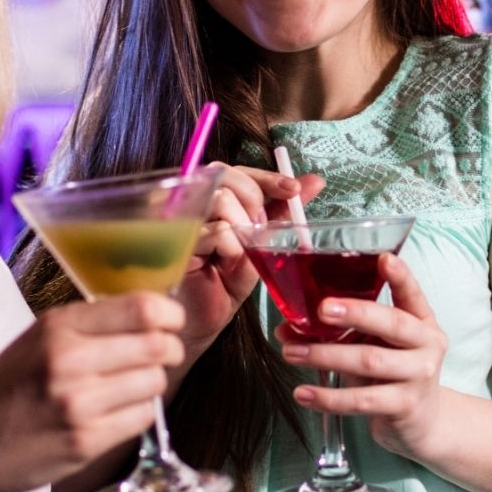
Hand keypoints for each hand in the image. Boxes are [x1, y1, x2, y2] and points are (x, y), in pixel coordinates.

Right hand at [0, 293, 184, 491]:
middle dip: (170, 349)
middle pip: (157, 345)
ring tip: (128, 388)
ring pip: (155, 384)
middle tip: (163, 355)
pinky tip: (114, 414)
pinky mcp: (85, 442)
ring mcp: (79, 403)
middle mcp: (70, 360)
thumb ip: (90, 326)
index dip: (170, 314)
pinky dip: (137, 415)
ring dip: (151, 385)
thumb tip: (154, 315)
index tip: (172, 321)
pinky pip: (141, 420)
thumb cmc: (4, 389)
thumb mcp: (37, 339)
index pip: (141, 308)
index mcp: (58, 326)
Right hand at [179, 162, 323, 360]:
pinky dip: (232, 248)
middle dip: (253, 201)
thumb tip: (315, 181)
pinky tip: (222, 265)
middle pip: (225, 175)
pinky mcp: (175, 241)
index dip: (267, 177)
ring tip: (235, 255)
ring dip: (242, 229)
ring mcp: (178, 219)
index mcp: (210, 198)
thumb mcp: (260, 242)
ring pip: (222, 200)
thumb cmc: (226, 282)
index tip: (293, 190)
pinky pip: (218, 230)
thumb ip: (282, 209)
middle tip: (258, 230)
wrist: (202, 321)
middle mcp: (189, 202)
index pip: (237, 170)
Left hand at [280, 252, 449, 459]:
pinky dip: (328, 398)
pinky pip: (361, 400)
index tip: (383, 259)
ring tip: (292, 352)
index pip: (412, 293)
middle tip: (321, 309)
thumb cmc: (393, 374)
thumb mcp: (375, 345)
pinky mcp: (405, 406)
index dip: (400, 276)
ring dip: (325, 356)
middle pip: (391, 324)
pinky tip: (303, 393)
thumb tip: (286, 328)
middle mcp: (426, 344)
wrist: (423, 422)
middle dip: (355, 313)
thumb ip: (342, 333)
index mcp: (421, 321)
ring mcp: (419, 376)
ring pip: (369, 361)